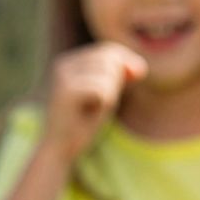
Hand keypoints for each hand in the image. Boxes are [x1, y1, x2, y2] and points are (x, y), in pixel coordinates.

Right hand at [40, 43, 146, 161]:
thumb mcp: (104, 95)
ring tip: (94, 108)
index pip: (108, 50)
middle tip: (104, 102)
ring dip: (110, 93)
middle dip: (117, 80)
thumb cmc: (81, 124)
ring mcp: (63, 76)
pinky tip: (90, 113)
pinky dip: (104, 102)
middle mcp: (63, 64)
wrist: (59, 149)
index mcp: (69, 62)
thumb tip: (140, 67)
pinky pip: (102, 89)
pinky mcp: (66, 90)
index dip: (127, 61)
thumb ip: (118, 77)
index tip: (137, 76)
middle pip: (109, 58)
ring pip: (108, 73)